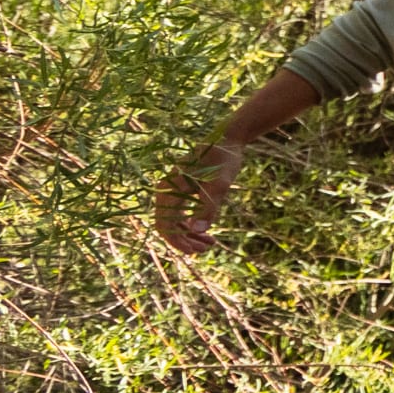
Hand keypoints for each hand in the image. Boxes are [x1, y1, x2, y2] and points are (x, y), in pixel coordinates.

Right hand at [153, 139, 244, 254]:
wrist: (228, 141)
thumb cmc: (223, 160)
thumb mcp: (220, 185)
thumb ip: (209, 207)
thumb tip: (198, 230)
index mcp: (169, 189)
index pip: (165, 224)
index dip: (177, 240)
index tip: (193, 251)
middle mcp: (167, 191)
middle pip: (169, 225)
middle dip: (185, 240)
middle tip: (206, 249)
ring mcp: (174, 191)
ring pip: (176, 221)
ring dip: (191, 235)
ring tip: (210, 244)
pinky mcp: (184, 191)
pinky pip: (183, 214)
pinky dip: (194, 225)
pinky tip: (209, 234)